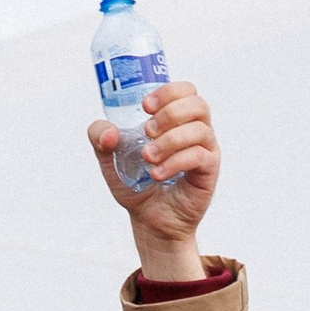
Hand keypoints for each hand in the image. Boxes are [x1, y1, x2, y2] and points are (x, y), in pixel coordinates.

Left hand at [88, 78, 220, 267]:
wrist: (149, 220)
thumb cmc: (136, 185)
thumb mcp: (110, 160)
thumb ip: (101, 138)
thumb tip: (108, 132)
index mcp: (176, 120)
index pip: (185, 90)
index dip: (168, 91)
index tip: (145, 106)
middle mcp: (195, 130)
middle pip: (197, 104)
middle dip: (170, 113)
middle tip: (147, 131)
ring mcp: (206, 149)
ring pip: (199, 129)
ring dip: (170, 140)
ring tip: (148, 157)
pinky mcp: (209, 171)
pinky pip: (198, 156)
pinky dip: (175, 162)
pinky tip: (156, 174)